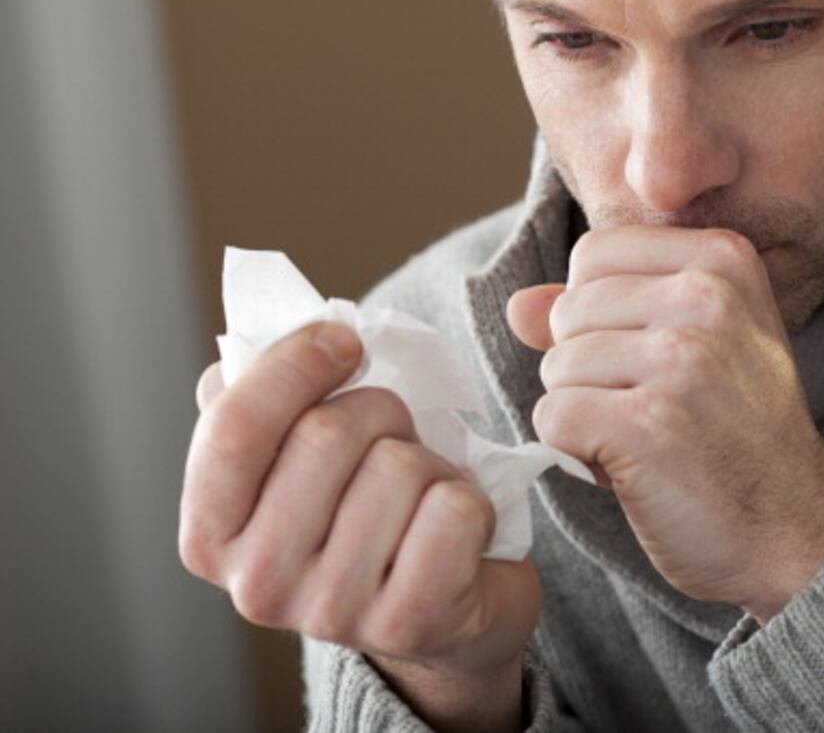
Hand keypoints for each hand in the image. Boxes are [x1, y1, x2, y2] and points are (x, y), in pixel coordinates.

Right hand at [178, 322, 534, 728]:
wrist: (445, 610)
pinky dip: (472, 502)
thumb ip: (261, 406)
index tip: (343, 340)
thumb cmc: (367, 514)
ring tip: (423, 496)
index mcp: (212, 535)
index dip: (293, 364)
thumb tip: (243, 348)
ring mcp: (331, 612)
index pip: (234, 428)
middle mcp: (258, 584)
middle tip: (395, 439)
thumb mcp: (299, 461)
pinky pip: (453, 510)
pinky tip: (457, 532)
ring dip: (430, 463)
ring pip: (398, 468)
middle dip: (381, 412)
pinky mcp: (409, 623)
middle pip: (326, 435)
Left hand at [508, 226, 823, 620]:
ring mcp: (680, 359)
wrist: (797, 530)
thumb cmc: (741, 437)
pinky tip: (629, 466)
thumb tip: (517, 304)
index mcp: (723, 260)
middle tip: (653, 409)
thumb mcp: (697, 345)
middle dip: (588, 369)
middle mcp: (706, 296)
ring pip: (556, 366)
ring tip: (647, 438)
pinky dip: (575, 451)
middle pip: (569, 311)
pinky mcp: (646, 424)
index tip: (648, 357)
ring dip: (584, 413)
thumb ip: (605, 310)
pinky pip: (552, 416)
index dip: (596, 312)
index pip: (594, 252)